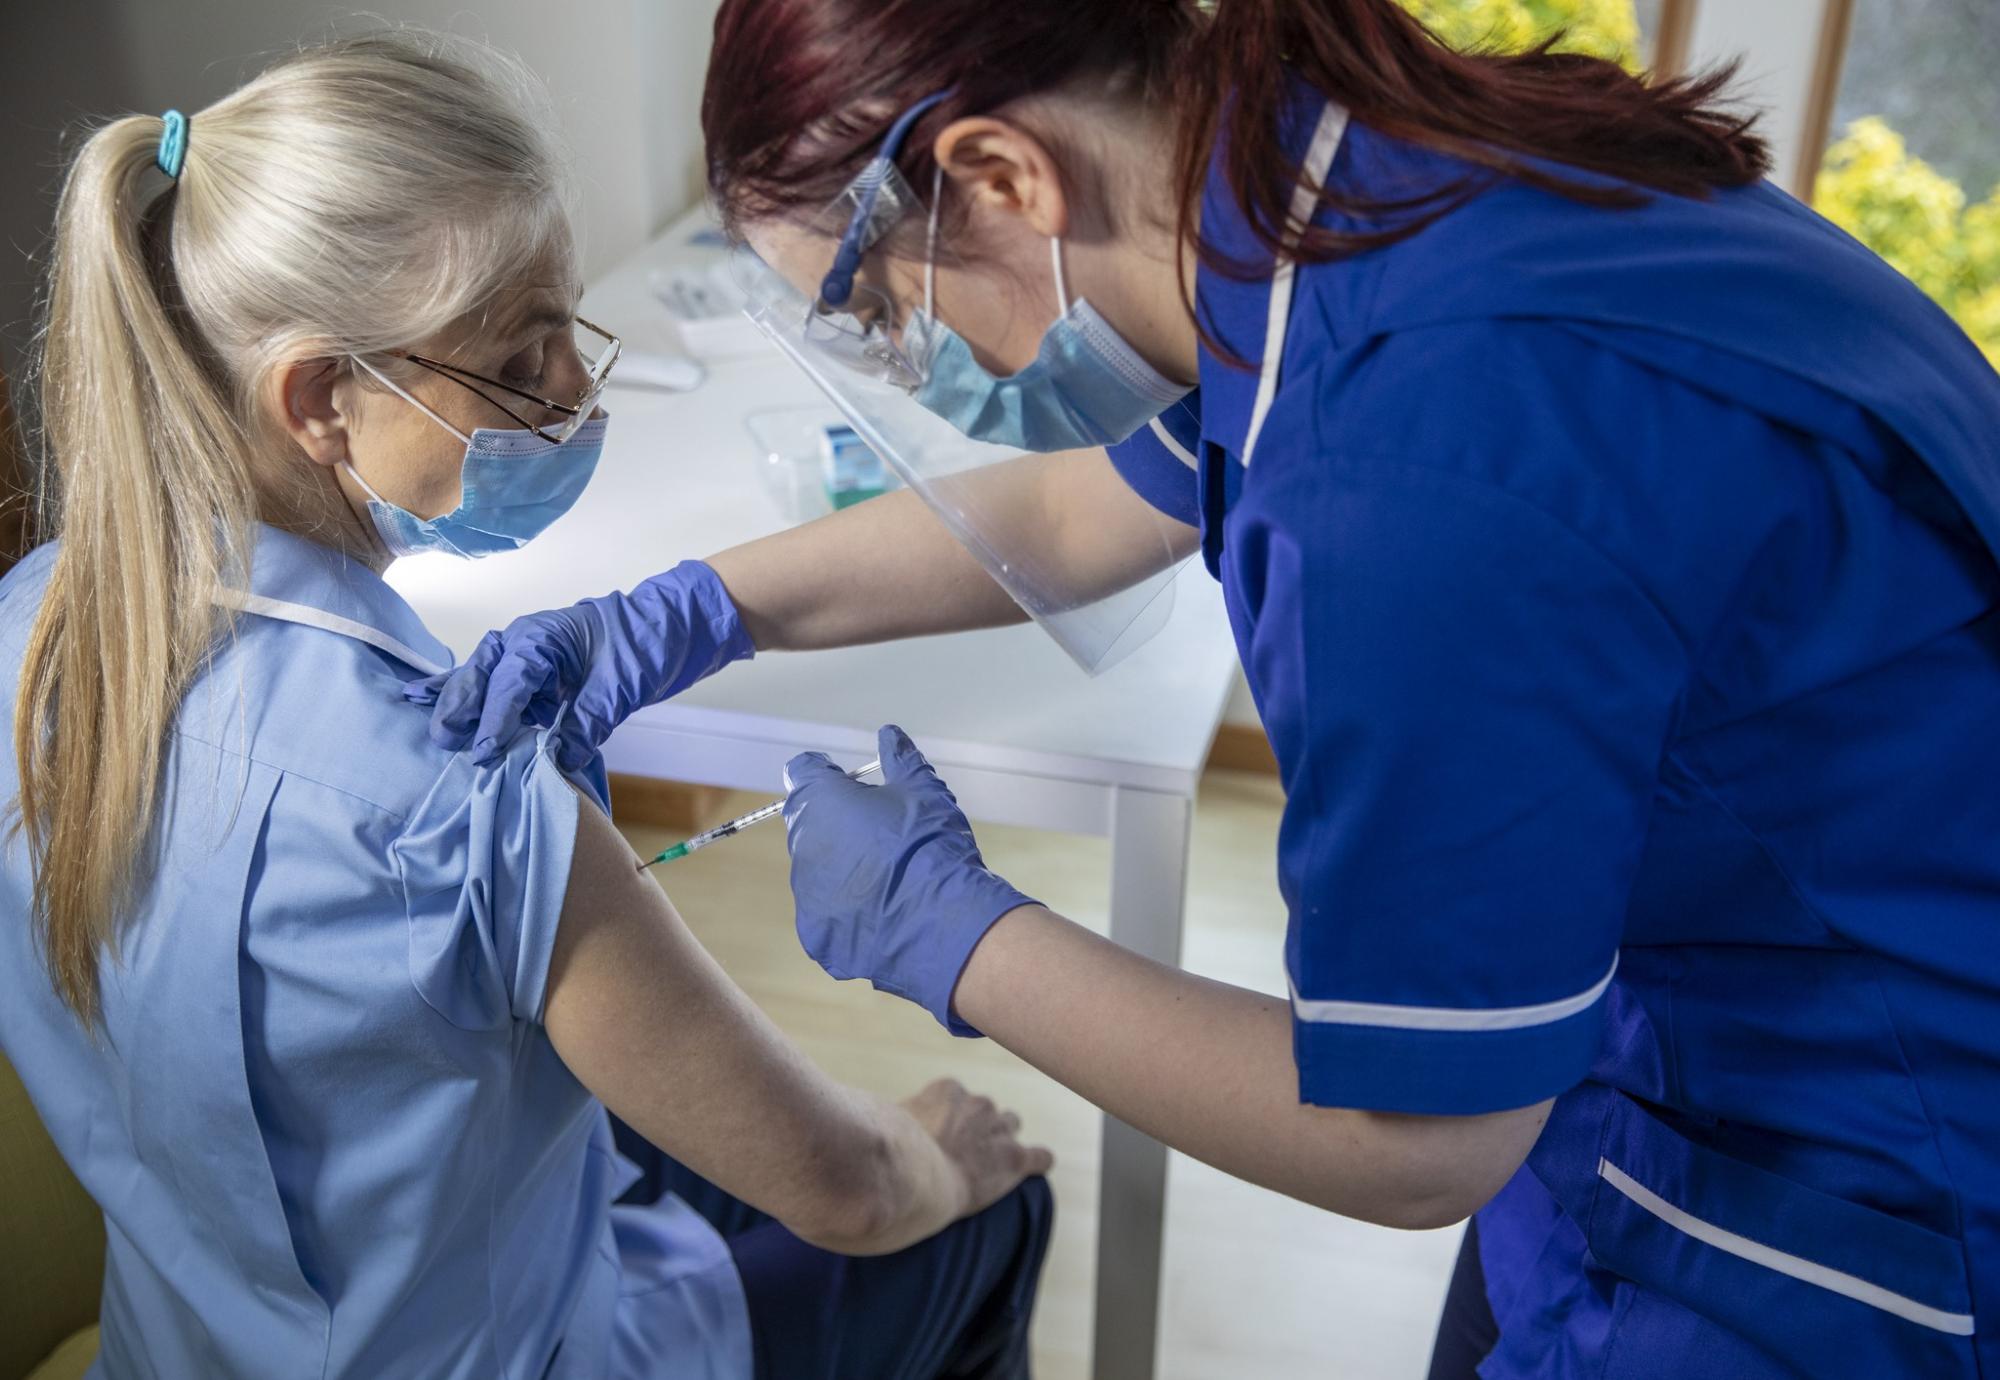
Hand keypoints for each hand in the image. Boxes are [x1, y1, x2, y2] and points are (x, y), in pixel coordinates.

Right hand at [406, 561, 753, 771]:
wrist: (675, 626)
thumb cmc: (648, 642)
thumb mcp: (621, 685)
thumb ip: (588, 720)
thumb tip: (559, 759)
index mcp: (542, 636)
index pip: (510, 681)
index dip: (494, 719)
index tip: (484, 752)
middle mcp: (526, 643)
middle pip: (481, 675)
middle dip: (461, 708)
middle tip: (445, 743)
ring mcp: (530, 659)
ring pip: (485, 683)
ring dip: (468, 710)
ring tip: (447, 742)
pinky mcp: (541, 678)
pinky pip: (504, 694)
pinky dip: (484, 708)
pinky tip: (461, 725)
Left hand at [783, 725, 1035, 1035]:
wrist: (938, 919)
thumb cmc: (928, 844)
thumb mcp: (923, 790)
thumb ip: (900, 758)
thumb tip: (889, 734)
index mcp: (820, 799)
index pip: (804, 770)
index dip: (827, 773)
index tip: (851, 784)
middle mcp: (802, 842)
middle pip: (810, 821)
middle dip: (837, 822)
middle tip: (882, 833)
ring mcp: (805, 891)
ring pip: (817, 868)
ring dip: (843, 867)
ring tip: (888, 877)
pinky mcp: (816, 932)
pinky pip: (827, 912)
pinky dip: (849, 910)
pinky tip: (884, 911)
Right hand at [901, 1077, 1053, 1219]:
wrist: (913, 1179)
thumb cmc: (893, 1155)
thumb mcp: (888, 1123)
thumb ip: (898, 1119)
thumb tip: (887, 1124)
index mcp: (948, 1090)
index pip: (956, 1098)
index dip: (948, 1121)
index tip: (936, 1141)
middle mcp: (978, 1103)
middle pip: (986, 1110)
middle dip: (978, 1128)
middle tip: (960, 1155)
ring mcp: (999, 1128)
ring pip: (1011, 1125)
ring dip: (1001, 1141)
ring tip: (988, 1164)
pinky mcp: (1014, 1158)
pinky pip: (1040, 1157)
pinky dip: (1037, 1162)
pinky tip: (1035, 1166)